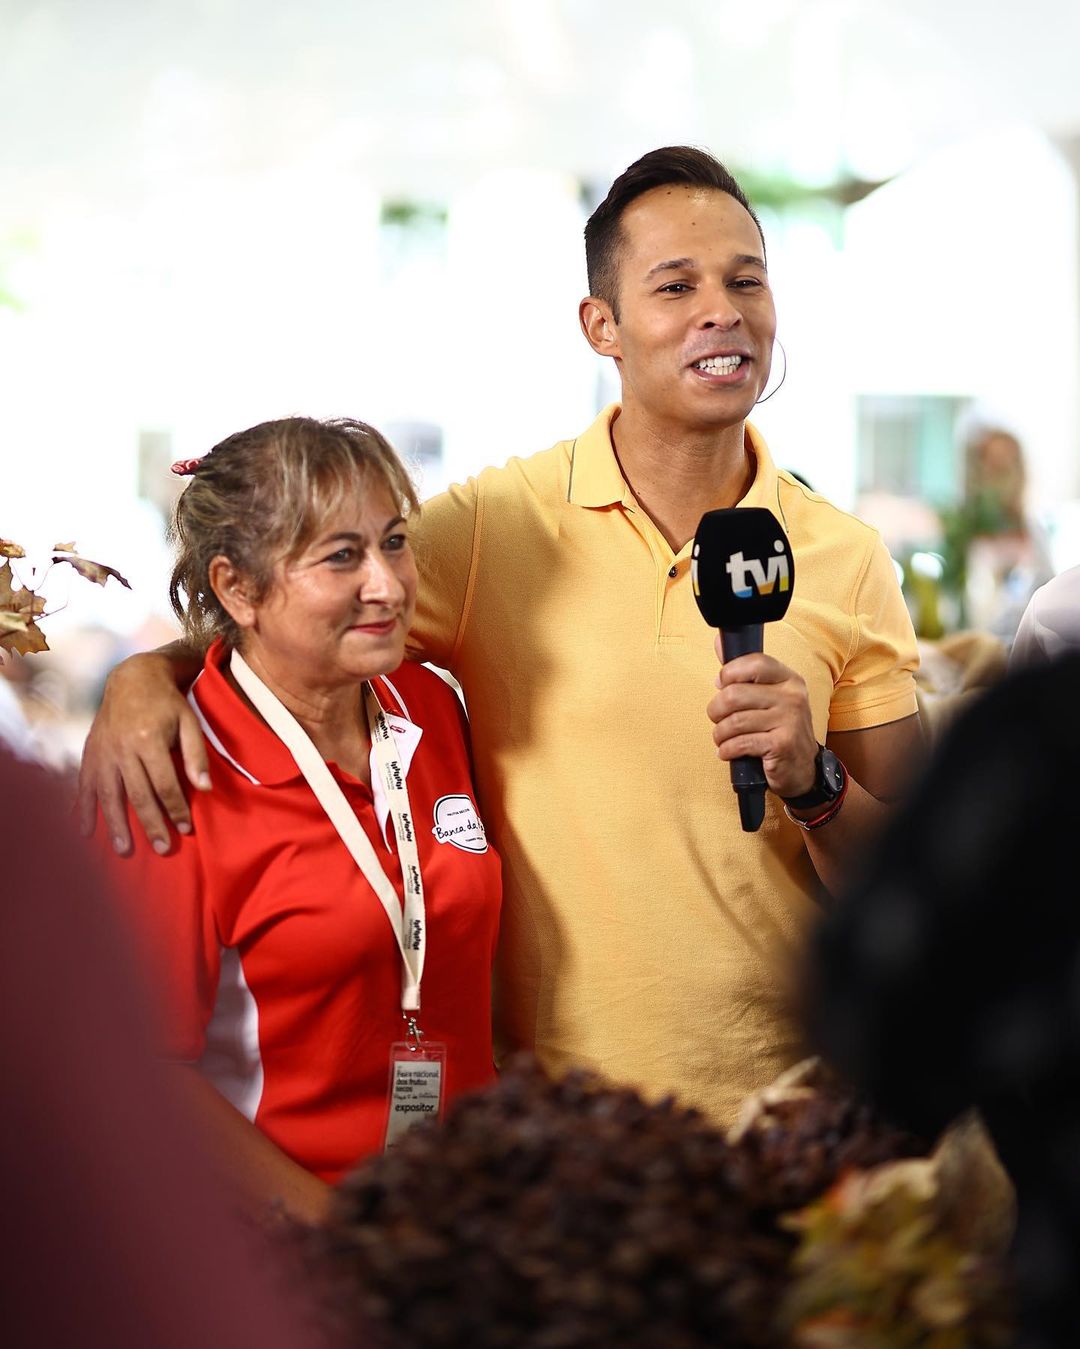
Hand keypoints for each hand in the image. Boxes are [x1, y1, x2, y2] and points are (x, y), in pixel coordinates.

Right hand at [77, 650, 209, 854]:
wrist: (133, 679)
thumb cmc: (168, 703)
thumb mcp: (189, 722)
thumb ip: (196, 755)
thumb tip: (205, 788)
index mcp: (148, 738)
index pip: (164, 784)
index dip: (176, 808)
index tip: (187, 829)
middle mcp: (122, 748)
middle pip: (137, 795)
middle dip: (152, 824)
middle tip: (164, 849)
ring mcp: (103, 752)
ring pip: (109, 795)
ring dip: (116, 825)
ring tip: (125, 851)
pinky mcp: (90, 754)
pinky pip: (85, 786)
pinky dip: (83, 809)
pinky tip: (86, 832)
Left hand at [706, 640, 818, 799]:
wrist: (802, 768)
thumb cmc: (779, 729)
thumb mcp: (770, 697)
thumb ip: (746, 673)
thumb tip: (720, 643)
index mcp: (789, 679)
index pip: (754, 662)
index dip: (729, 673)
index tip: (722, 685)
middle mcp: (792, 696)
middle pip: (734, 694)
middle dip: (716, 710)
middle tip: (719, 719)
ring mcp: (790, 720)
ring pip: (733, 721)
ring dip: (720, 734)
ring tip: (723, 739)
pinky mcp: (782, 744)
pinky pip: (739, 743)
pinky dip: (726, 750)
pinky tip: (728, 751)